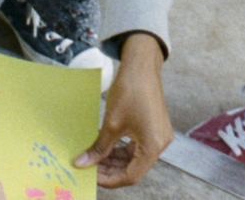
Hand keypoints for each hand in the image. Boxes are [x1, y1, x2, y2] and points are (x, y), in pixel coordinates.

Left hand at [77, 33, 169, 187]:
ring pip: (135, 158)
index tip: (92, 176)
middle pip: (134, 168)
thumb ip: (99, 148)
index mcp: (153, 145)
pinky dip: (122, 150)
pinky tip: (106, 147)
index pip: (132, 176)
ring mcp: (159, 136)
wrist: (142, 65)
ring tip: (95, 158)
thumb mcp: (111, 123)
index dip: (110, 179)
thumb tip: (83, 163)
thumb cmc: (130, 90)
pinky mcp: (155, 128)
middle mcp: (161, 143)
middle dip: (111, 170)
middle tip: (90, 167)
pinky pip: (138, 147)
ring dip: (115, 160)